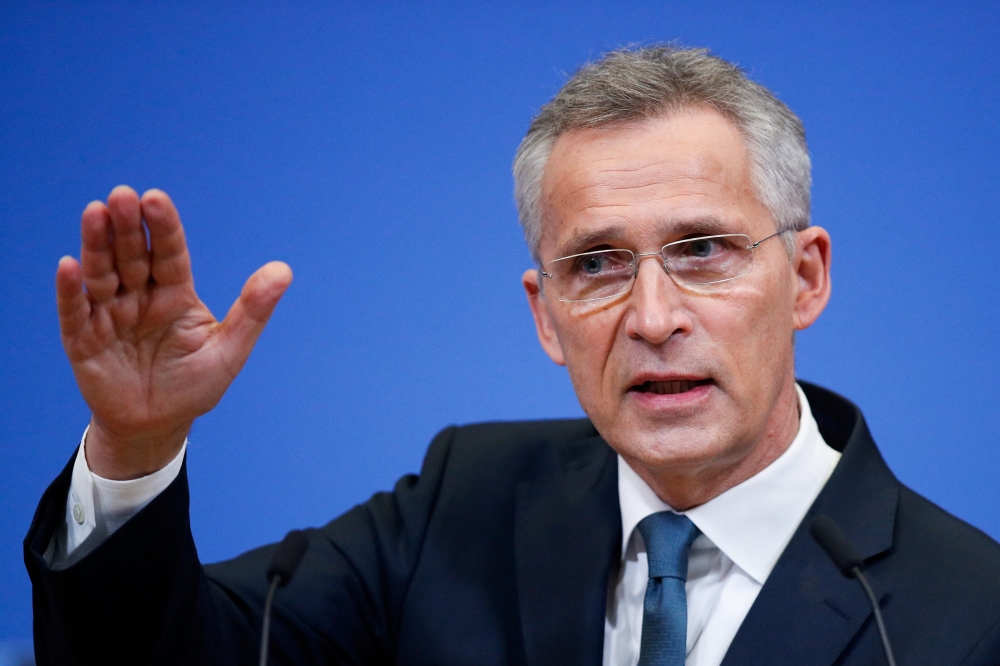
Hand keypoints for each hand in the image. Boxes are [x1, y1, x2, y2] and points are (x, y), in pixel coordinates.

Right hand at [56, 186, 292, 478]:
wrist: (158, 426)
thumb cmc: (194, 385)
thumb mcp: (229, 350)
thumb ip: (252, 311)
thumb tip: (284, 270)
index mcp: (175, 294)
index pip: (169, 253)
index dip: (163, 227)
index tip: (155, 198)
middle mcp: (140, 297)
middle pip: (133, 256)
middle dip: (127, 227)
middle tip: (122, 196)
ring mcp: (110, 316)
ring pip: (102, 275)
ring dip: (97, 245)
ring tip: (94, 213)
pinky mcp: (84, 341)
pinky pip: (76, 312)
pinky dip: (70, 291)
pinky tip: (69, 266)